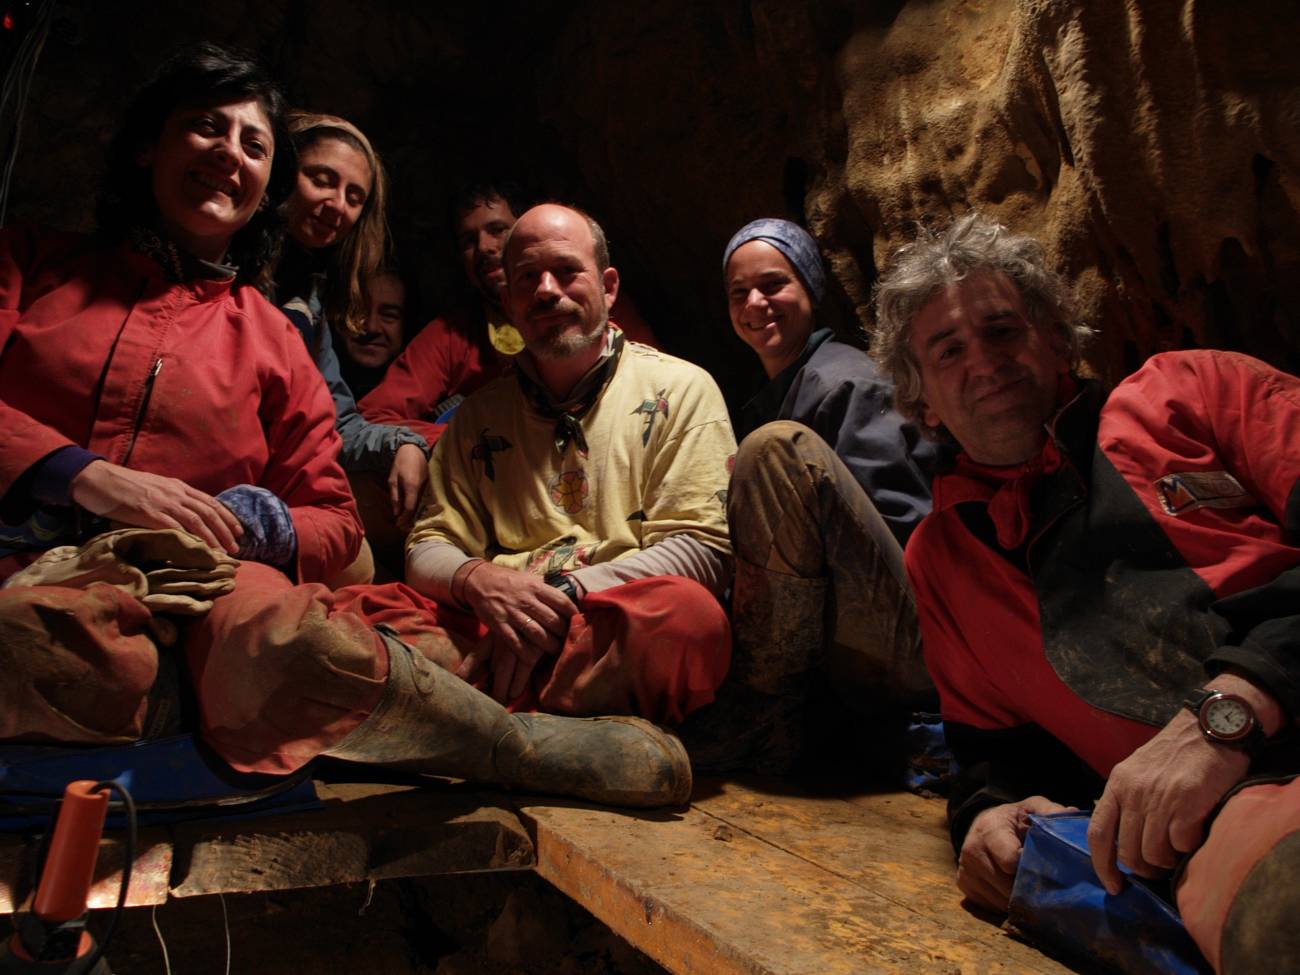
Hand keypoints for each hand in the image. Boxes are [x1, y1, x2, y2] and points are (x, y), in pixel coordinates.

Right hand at [71, 461, 242, 554]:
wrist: (98, 479)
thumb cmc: (124, 485)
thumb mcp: (155, 487)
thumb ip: (172, 498)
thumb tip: (186, 513)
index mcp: (178, 486)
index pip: (210, 502)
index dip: (227, 518)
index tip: (238, 531)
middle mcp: (175, 493)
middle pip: (209, 513)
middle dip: (225, 531)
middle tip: (236, 548)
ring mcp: (163, 503)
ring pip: (196, 521)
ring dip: (212, 538)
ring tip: (222, 553)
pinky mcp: (148, 513)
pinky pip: (174, 527)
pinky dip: (188, 539)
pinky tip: (197, 550)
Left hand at [388, 443, 427, 531]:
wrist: (413, 450)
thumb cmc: (400, 464)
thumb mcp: (392, 480)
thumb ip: (394, 497)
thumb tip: (396, 513)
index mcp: (411, 487)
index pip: (410, 508)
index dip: (404, 518)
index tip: (398, 524)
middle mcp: (422, 488)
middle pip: (418, 509)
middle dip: (410, 520)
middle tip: (402, 527)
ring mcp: (428, 486)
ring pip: (422, 505)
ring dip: (415, 514)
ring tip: (407, 521)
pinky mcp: (430, 485)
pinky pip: (425, 499)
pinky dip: (419, 506)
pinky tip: (414, 511)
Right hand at [456, 562, 575, 701]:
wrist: (480, 581)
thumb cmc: (510, 581)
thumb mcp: (530, 578)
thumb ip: (547, 588)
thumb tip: (571, 594)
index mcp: (536, 587)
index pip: (562, 601)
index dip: (573, 614)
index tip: (578, 621)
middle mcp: (526, 600)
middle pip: (552, 620)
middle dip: (563, 633)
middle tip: (568, 639)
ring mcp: (513, 614)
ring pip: (537, 634)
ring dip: (549, 645)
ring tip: (555, 649)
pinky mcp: (500, 625)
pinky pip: (516, 643)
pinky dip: (527, 652)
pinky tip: (534, 657)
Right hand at [958, 796, 1075, 911]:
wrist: (984, 824)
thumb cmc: (1014, 819)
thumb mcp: (1031, 808)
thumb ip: (1049, 811)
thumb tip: (1071, 814)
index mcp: (990, 830)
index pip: (1010, 861)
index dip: (1033, 869)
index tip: (1047, 869)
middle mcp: (972, 850)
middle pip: (1007, 886)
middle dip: (1029, 890)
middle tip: (1048, 888)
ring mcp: (966, 870)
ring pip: (1000, 901)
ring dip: (1020, 901)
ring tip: (1033, 891)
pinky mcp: (964, 885)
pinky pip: (991, 907)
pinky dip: (1007, 904)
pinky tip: (1016, 892)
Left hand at [1088, 709, 1249, 893]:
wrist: (1210, 727)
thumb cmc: (1178, 753)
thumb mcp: (1139, 770)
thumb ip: (1128, 799)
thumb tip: (1124, 839)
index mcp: (1117, 784)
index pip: (1097, 833)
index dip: (1102, 866)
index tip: (1113, 886)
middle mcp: (1133, 792)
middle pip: (1127, 851)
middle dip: (1144, 868)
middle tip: (1160, 866)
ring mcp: (1159, 798)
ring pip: (1153, 853)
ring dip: (1168, 860)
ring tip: (1180, 849)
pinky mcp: (1187, 802)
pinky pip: (1181, 844)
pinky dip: (1189, 847)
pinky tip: (1196, 832)